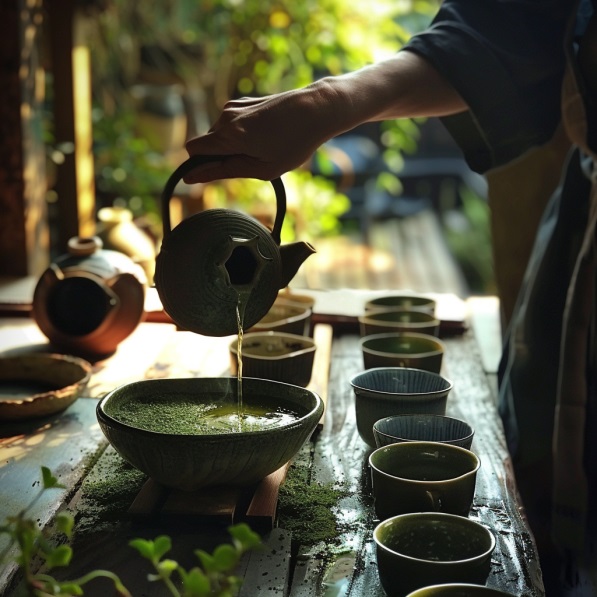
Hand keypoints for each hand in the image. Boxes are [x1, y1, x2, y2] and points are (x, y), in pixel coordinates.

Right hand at [184, 85, 339, 182]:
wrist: (316, 109)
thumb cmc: (294, 143)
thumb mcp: (262, 169)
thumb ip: (225, 172)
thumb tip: (192, 177)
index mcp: (228, 136)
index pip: (193, 151)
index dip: (198, 165)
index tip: (212, 175)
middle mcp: (226, 117)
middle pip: (207, 143)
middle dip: (220, 157)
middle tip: (254, 164)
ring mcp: (234, 106)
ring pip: (220, 134)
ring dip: (234, 146)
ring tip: (265, 148)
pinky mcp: (244, 101)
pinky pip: (232, 124)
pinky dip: (242, 134)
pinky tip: (268, 135)